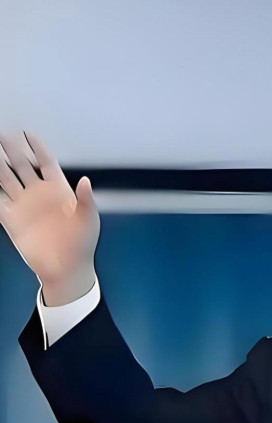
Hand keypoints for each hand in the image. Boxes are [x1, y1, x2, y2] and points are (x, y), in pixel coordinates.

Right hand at [0, 132, 98, 303]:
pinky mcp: (10, 220)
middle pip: (21, 165)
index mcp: (59, 190)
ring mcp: (23, 206)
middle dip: (11, 150)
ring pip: (5, 179)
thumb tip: (86, 181)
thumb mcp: (89, 219)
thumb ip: (86, 199)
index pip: (45, 162)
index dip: (37, 148)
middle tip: (1, 135)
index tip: (27, 133)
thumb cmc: (82, 243)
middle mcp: (39, 194)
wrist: (67, 268)